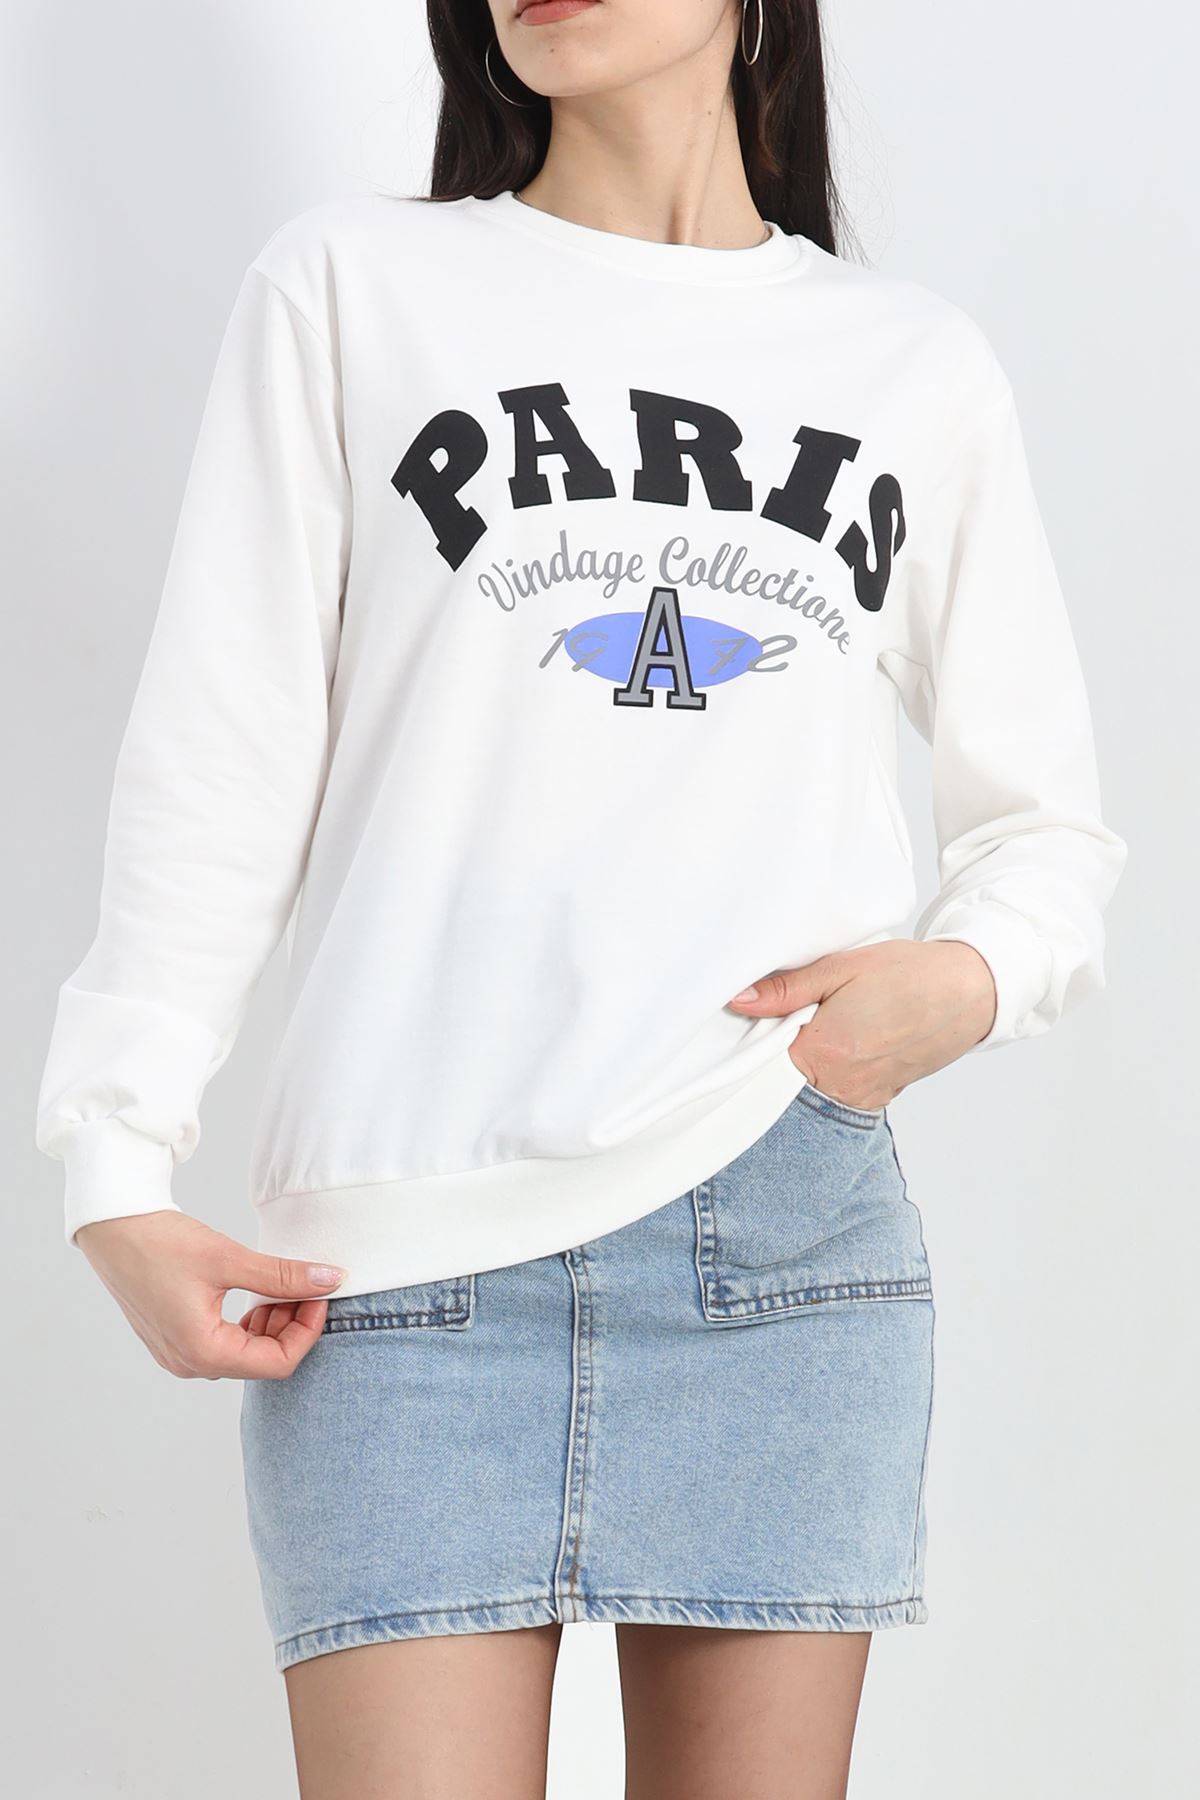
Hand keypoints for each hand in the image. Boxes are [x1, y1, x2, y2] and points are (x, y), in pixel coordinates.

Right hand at [75, 1210, 345, 1380]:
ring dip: (271, 1324)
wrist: (112, 1226)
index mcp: (203, 1352)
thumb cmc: (162, 1242)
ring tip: (281, 1286)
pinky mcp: (174, 1339)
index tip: (321, 1294)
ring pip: (244, 1354)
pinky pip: (224, 1344)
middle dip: (292, 1326)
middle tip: (305, 1286)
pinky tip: (256, 1294)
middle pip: (262, 1361)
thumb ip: (283, 1277)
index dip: (308, 1331)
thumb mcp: (230, 1259)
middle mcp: (189, 1364)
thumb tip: (330, 1280)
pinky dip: (247, 1324)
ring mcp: (179, 1354)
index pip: (278, 1363)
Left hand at [728, 939, 996, 1111]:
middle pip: (783, 1078)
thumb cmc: (908, 974)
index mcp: (825, 1053)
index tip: (754, 1019)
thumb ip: (786, 989)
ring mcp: (863, 1098)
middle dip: (779, 1049)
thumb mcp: (841, 968)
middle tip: (792, 1015)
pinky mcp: (880, 1099)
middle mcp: (842, 1086)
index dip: (753, 1039)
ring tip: (826, 1024)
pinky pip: (838, 1091)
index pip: (761, 1062)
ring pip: (810, 1088)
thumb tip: (739, 1000)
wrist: (971, 991)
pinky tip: (845, 1040)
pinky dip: (832, 1071)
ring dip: (806, 1062)